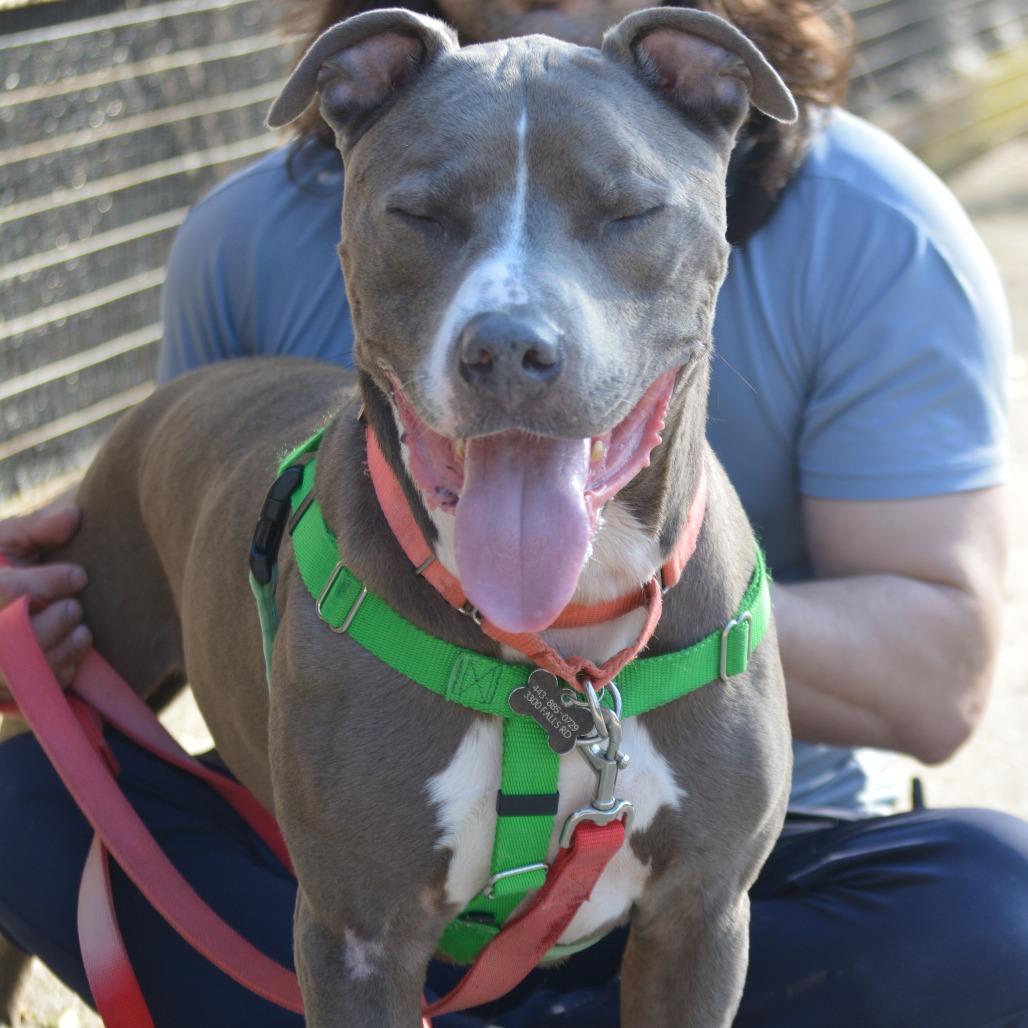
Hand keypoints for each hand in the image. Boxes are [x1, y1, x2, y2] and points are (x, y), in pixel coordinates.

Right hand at [0, 503, 91, 698]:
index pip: (9, 590)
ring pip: (28, 666)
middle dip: (56, 620)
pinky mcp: (3, 689)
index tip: (79, 575)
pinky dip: (60, 670)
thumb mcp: (4, 542)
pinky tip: (73, 651)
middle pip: (17, 635)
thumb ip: (36, 528)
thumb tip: (74, 514)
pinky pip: (35, 688)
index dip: (49, 583)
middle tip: (76, 607)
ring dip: (63, 647)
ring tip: (81, 631)